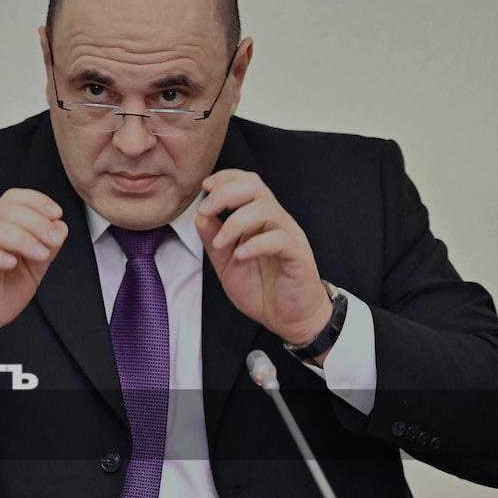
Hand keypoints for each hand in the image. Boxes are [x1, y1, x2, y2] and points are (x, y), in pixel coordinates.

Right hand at [0, 188, 67, 366]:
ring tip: (41, 254)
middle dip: (36, 222)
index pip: (13, 199)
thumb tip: (61, 227)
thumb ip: (46, 249)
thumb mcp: (31, 272)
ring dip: (23, 239)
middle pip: (6, 210)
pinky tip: (12, 264)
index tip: (57, 214)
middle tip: (54, 240)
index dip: (37, 201)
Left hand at [194, 169, 331, 345]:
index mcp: (259, 219)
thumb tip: (200, 215)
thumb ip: (213, 238)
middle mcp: (275, 222)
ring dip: (235, 222)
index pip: (248, 183)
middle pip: (256, 188)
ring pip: (266, 209)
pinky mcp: (297, 255)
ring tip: (221, 243)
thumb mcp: (226, 262)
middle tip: (205, 210)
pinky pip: (279, 239)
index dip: (226, 178)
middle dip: (226, 194)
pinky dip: (255, 244)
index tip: (204, 187)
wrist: (287, 319)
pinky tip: (240, 255)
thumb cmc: (261, 288)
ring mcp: (288, 237)